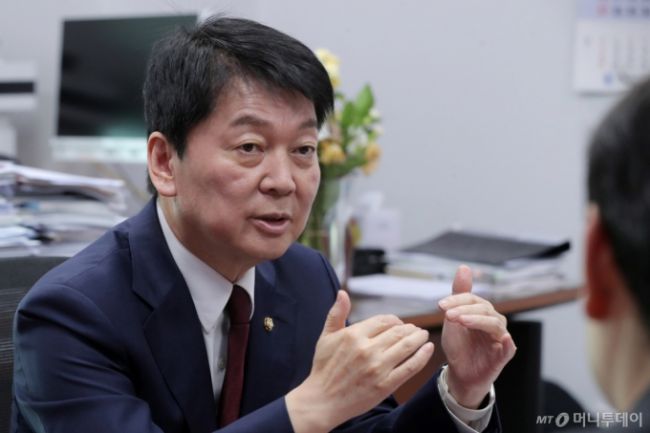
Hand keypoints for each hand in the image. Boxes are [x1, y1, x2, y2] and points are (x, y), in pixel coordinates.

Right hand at [286, 290, 433, 432]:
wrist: (322, 401)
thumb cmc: (323, 368)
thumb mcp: (326, 337)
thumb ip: (336, 314)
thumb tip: (342, 293)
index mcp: (353, 335)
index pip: (383, 320)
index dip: (395, 320)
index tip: (398, 324)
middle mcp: (367, 349)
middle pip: (398, 331)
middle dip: (410, 328)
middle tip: (416, 329)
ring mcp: (378, 368)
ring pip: (407, 346)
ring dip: (419, 338)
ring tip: (423, 335)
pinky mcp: (385, 385)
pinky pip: (410, 367)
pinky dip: (422, 356)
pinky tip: (428, 348)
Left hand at [439, 265, 516, 407]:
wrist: (460, 373)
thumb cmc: (459, 345)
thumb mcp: (453, 320)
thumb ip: (459, 294)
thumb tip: (464, 267)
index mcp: (482, 311)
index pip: (471, 299)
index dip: (456, 300)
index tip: (440, 306)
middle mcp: (494, 321)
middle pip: (483, 309)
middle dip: (464, 310)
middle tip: (448, 315)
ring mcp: (500, 337)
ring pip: (494, 324)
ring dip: (478, 321)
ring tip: (462, 321)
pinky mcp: (504, 354)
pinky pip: (509, 347)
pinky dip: (507, 342)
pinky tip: (503, 338)